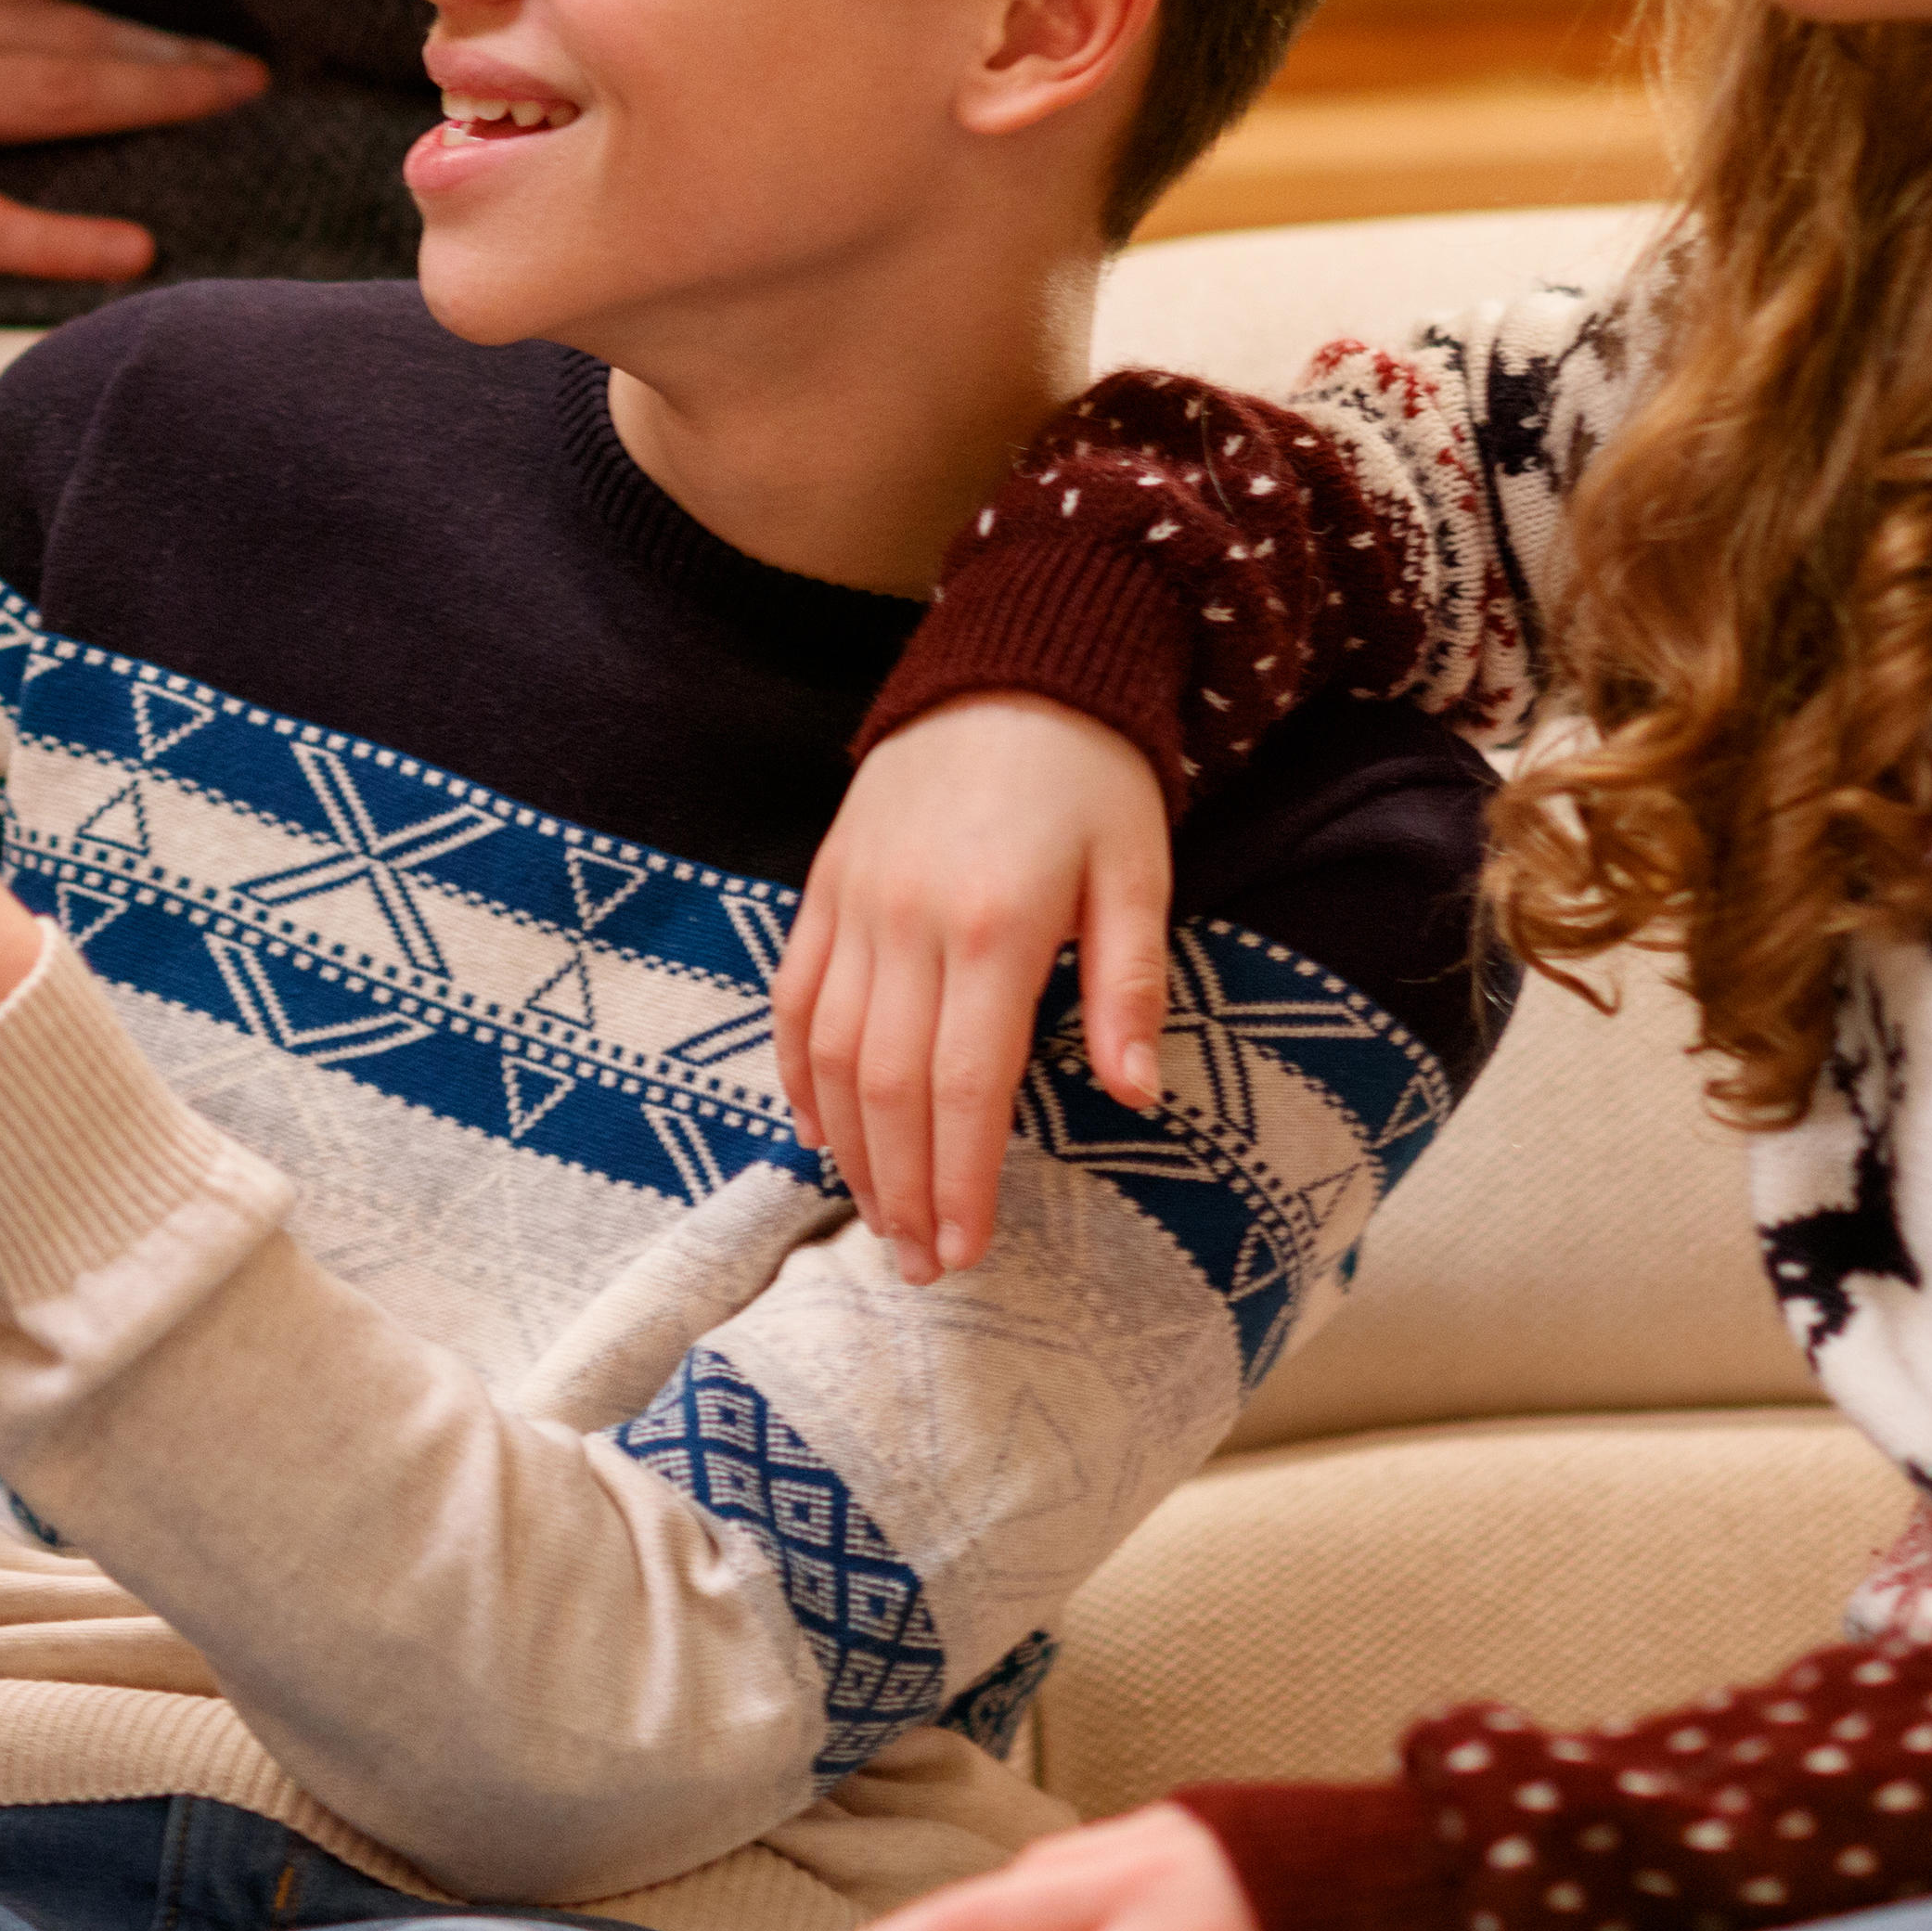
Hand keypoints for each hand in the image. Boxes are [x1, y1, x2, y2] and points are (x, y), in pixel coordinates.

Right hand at [783, 697, 1176, 1285]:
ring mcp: (853, 904)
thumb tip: (1138, 1099)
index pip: (962, 1085)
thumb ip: (1129, 989)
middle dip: (901, 1188)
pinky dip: (796, 1072)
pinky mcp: (824, 887)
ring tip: (877, 1217)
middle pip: (884, 1087)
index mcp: (993, 927)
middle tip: (921, 1264)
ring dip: (847, 1149)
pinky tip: (817, 1129)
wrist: (1013, 666)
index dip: (961, 1178)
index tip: (969, 1250)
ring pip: (826, 1053)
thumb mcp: (1139, 874)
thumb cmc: (1092, 779)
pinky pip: (792, 996)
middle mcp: (907, 922)